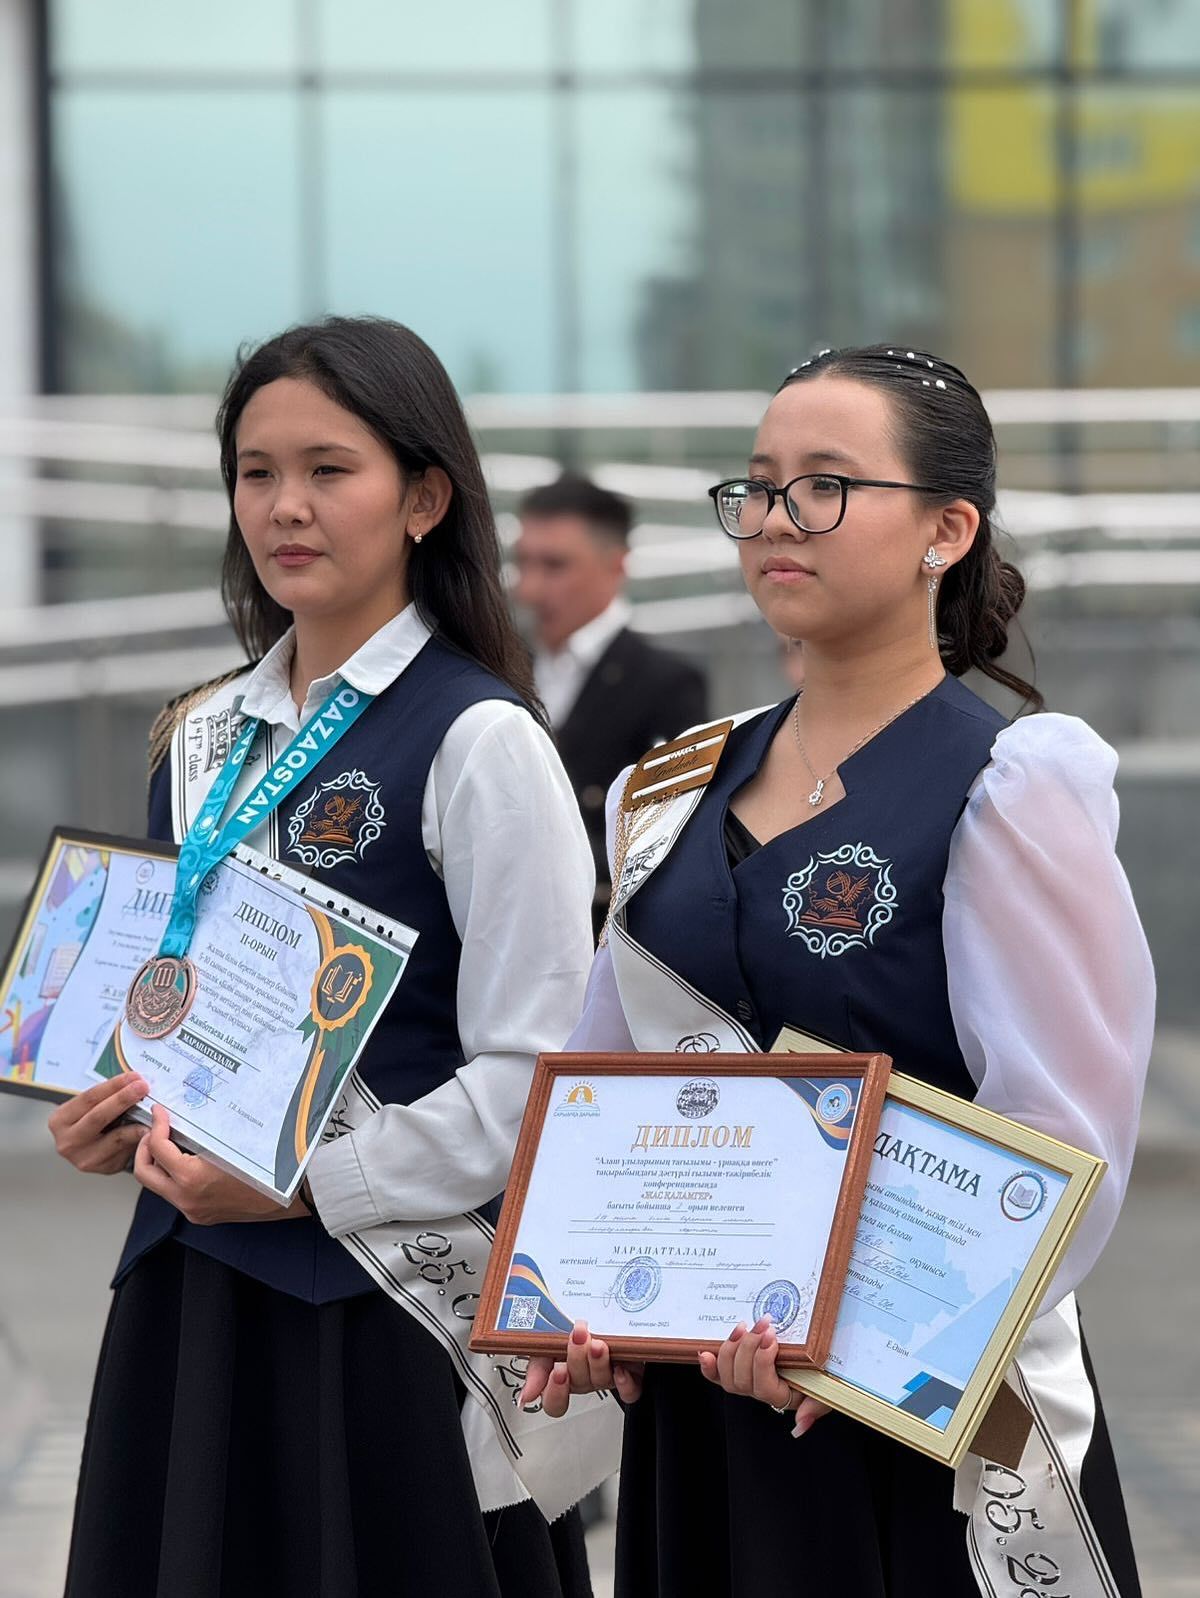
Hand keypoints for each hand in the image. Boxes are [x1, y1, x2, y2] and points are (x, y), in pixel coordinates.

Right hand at [48, 1072, 150, 1173]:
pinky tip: (150, 1130)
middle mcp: (68, 1141)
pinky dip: (139, 1138)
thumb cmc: (93, 1121)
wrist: (90, 1148)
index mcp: (61, 1120)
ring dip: (137, 1121)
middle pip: (98, 1117)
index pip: (89, 1098)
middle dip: (123, 1099)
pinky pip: (126, 1150)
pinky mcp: (104, 1168)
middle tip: (142, 1087)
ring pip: (115, 1137)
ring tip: (152, 1111)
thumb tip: (135, 1081)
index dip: (113, 1086)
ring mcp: (85, 1158)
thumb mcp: (91, 1107)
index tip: (133, 1077)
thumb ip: (108, 1096)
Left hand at [133, 1105, 309, 1224]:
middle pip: (145, 1174)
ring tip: (170, 1143)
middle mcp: (187, 1199)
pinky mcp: (201, 1215)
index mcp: (192, 1179)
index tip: (159, 1113)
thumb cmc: (270, 1167)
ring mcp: (193, 1210)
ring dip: (158, 1163)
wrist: (293, 1196)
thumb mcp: (234, 1142)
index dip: (156, 1126)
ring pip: (158, 1185)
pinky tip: (188, 1160)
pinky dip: (174, 1175)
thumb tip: (185, 1116)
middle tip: (153, 1130)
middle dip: (143, 1149)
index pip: (158, 1149)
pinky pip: (176, 1193)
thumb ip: (204, 1133)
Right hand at [518, 1321, 644, 1415]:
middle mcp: (585, 1378)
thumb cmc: (573, 1325)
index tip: (557, 1370)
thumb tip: (525, 1396)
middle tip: (577, 1336)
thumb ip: (535, 1368)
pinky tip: (619, 1367)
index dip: (555, 1392)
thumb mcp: (546, 1342)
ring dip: (598, 1362)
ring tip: (597, 1343)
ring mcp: (607, 1377)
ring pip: (601, 1382)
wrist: (605, 1309)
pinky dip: (625, 1382)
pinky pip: (630, 1391)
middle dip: (577, 1359)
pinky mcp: (631, 1374)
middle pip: (579, 1384)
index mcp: (563, 1376)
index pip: (554, 1402)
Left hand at [698, 1317, 831, 1437]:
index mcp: (781, 1396)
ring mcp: (746, 1381)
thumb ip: (815, 1409)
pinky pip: (716, 1374)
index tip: (773, 1339)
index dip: (762, 1363)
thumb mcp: (825, 1393)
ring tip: (746, 1325)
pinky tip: (704, 1353)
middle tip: (763, 1325)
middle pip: (742, 1378)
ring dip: (733, 1347)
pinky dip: (709, 1365)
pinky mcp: (735, 1368)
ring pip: (727, 1374)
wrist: (815, 1364)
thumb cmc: (822, 1378)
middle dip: (749, 1347)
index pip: (763, 1387)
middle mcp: (760, 1391)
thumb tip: (799, 1426)